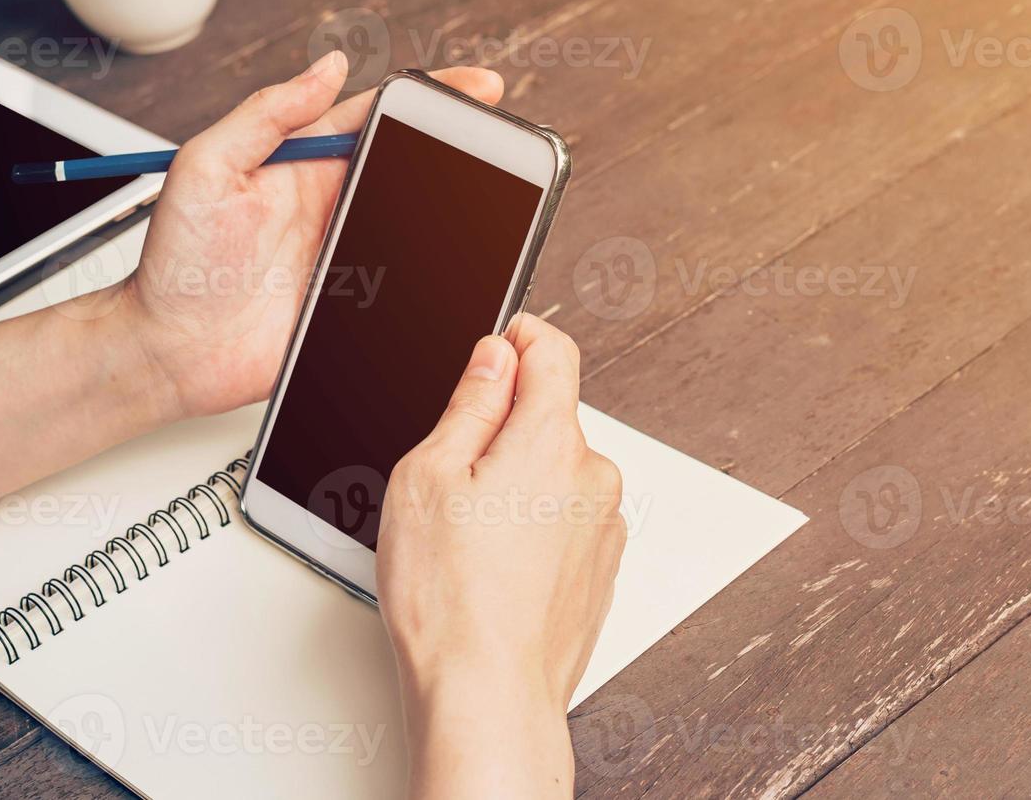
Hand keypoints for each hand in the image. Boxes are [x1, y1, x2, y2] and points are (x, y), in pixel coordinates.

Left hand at [114, 54, 503, 421]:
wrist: (168, 350)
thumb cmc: (175, 261)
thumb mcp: (206, 168)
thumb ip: (265, 115)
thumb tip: (326, 68)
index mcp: (301, 162)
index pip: (377, 115)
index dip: (431, 98)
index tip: (476, 88)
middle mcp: (331, 202)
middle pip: (411, 164)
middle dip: (463, 149)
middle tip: (506, 143)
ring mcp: (347, 253)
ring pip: (420, 223)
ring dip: (460, 212)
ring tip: (502, 199)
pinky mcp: (354, 305)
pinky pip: (410, 284)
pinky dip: (442, 275)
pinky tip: (469, 265)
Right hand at [376, 314, 625, 798]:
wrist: (487, 695)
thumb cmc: (450, 600)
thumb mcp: (428, 476)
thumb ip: (471, 402)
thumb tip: (495, 356)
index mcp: (551, 441)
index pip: (554, 349)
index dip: (518, 336)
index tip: (494, 346)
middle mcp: (593, 477)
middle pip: (549, 415)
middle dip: (502, 428)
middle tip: (449, 474)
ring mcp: (602, 526)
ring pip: (555, 470)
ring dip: (517, 481)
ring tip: (466, 535)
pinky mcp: (601, 567)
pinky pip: (565, 518)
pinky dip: (533, 525)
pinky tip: (490, 564)